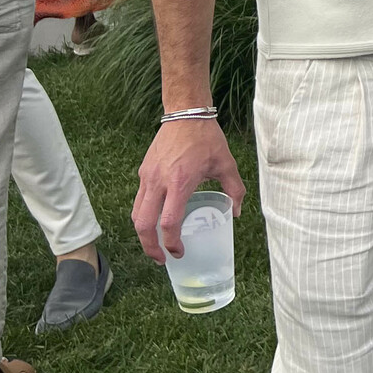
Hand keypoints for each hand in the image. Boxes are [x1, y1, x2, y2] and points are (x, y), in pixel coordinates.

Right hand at [133, 119, 244, 260]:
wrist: (185, 113)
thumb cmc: (206, 138)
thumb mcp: (227, 164)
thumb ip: (234, 190)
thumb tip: (235, 212)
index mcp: (180, 183)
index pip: (168, 222)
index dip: (171, 242)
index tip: (179, 252)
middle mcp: (159, 182)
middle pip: (143, 224)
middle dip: (150, 247)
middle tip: (162, 259)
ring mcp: (147, 177)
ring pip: (136, 214)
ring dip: (143, 234)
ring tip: (155, 245)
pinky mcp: (143, 172)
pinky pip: (139, 201)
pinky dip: (143, 216)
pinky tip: (155, 221)